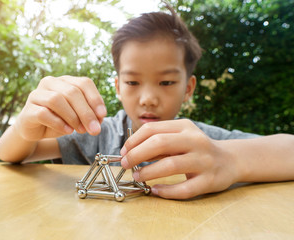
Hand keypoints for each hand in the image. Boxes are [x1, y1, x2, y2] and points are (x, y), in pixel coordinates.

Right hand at [14, 76, 106, 140]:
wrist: (36, 131)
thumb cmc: (59, 120)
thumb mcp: (78, 117)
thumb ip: (90, 115)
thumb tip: (100, 118)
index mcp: (65, 81)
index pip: (84, 83)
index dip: (95, 98)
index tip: (102, 115)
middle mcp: (50, 83)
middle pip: (72, 92)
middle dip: (86, 112)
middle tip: (95, 129)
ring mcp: (36, 94)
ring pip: (56, 100)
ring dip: (72, 117)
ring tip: (80, 130)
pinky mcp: (28, 110)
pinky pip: (43, 113)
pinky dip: (58, 123)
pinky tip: (67, 131)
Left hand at [120, 120, 238, 198]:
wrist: (229, 160)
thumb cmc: (195, 149)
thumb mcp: (179, 138)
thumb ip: (157, 142)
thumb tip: (129, 151)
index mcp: (185, 126)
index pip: (152, 129)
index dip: (133, 141)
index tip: (123, 152)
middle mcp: (196, 140)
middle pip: (159, 143)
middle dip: (136, 154)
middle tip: (125, 164)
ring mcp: (204, 160)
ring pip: (171, 165)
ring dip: (148, 172)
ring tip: (137, 176)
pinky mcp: (210, 180)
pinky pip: (184, 188)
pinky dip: (166, 191)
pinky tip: (155, 190)